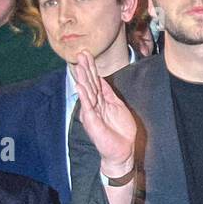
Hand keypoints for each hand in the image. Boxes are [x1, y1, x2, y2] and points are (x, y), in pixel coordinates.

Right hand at [73, 50, 137, 174]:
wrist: (122, 150)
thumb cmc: (120, 130)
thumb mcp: (116, 106)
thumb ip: (108, 93)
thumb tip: (101, 78)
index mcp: (101, 100)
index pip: (95, 80)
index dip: (91, 67)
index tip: (87, 53)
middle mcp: (94, 105)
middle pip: (89, 83)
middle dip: (86, 68)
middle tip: (81, 53)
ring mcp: (92, 112)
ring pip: (87, 92)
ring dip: (83, 78)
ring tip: (79, 65)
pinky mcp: (92, 121)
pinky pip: (87, 106)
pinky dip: (84, 95)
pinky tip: (80, 85)